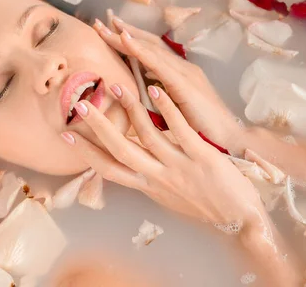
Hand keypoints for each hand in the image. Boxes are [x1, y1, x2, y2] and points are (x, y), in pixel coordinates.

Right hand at [60, 82, 267, 231]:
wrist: (239, 220)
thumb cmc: (203, 206)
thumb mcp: (167, 196)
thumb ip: (148, 178)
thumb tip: (132, 164)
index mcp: (148, 186)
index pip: (108, 168)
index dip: (86, 151)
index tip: (66, 134)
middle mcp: (158, 177)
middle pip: (120, 149)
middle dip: (97, 127)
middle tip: (79, 104)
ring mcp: (179, 165)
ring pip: (147, 135)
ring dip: (129, 109)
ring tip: (116, 85)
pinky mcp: (201, 156)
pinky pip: (180, 130)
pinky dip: (166, 109)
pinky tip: (156, 89)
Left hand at [93, 17, 244, 153]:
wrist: (228, 142)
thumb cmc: (200, 134)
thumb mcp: (171, 115)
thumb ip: (154, 104)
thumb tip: (132, 102)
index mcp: (178, 75)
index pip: (150, 52)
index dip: (129, 41)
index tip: (106, 32)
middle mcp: (182, 69)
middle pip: (148, 45)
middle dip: (123, 32)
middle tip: (98, 22)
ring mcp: (185, 74)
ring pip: (151, 50)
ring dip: (128, 37)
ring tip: (107, 27)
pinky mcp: (186, 84)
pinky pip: (160, 64)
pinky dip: (142, 51)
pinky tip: (127, 41)